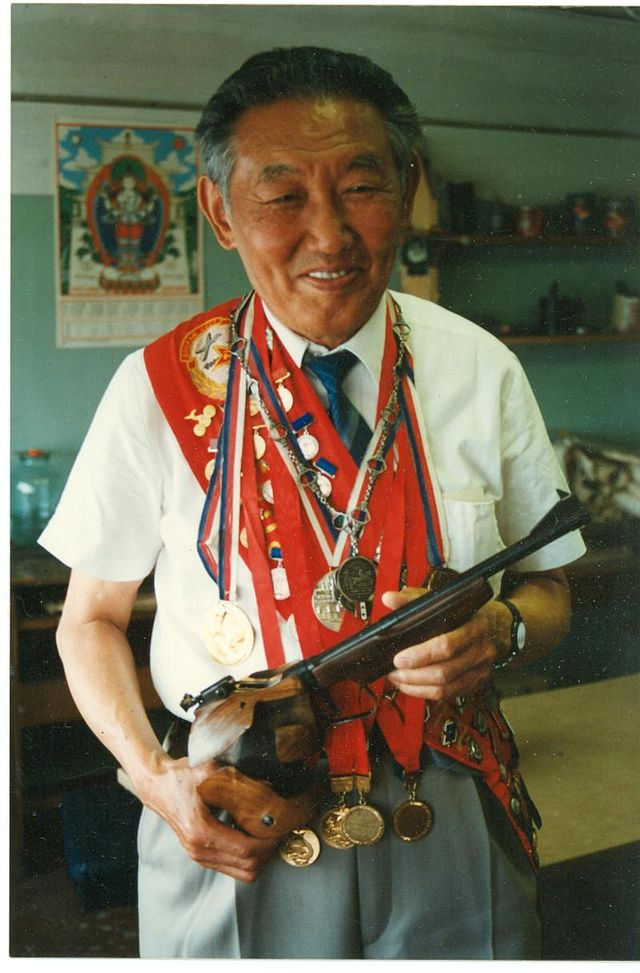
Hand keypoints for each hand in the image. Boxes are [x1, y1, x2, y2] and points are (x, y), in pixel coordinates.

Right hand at [135, 753, 276, 882]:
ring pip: (242, 873)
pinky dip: (248, 857)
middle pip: (247, 867)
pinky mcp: (201, 855)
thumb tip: (268, 787)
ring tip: (269, 836)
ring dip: (260, 857)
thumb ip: (238, 779)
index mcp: (202, 832)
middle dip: (268, 852)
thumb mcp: (210, 770)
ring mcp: (199, 855)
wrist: (157, 785)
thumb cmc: (181, 777)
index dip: (268, 842)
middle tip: (279, 832)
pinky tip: (253, 837)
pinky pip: (233, 867)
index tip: (281, 828)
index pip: (246, 850)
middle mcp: (199, 850)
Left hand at [382, 587, 499, 700]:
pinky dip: (427, 693)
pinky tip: (413, 686)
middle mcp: (480, 651)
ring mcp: (480, 670)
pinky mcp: (477, 683)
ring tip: (398, 679)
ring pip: (446, 689)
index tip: (399, 658)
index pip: (446, 646)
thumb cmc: (468, 612)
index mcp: (474, 626)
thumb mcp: (444, 600)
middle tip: (394, 671)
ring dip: (417, 687)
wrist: (500, 625)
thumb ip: (414, 599)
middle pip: (444, 672)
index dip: (420, 655)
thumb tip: (389, 598)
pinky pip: (450, 695)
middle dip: (413, 675)